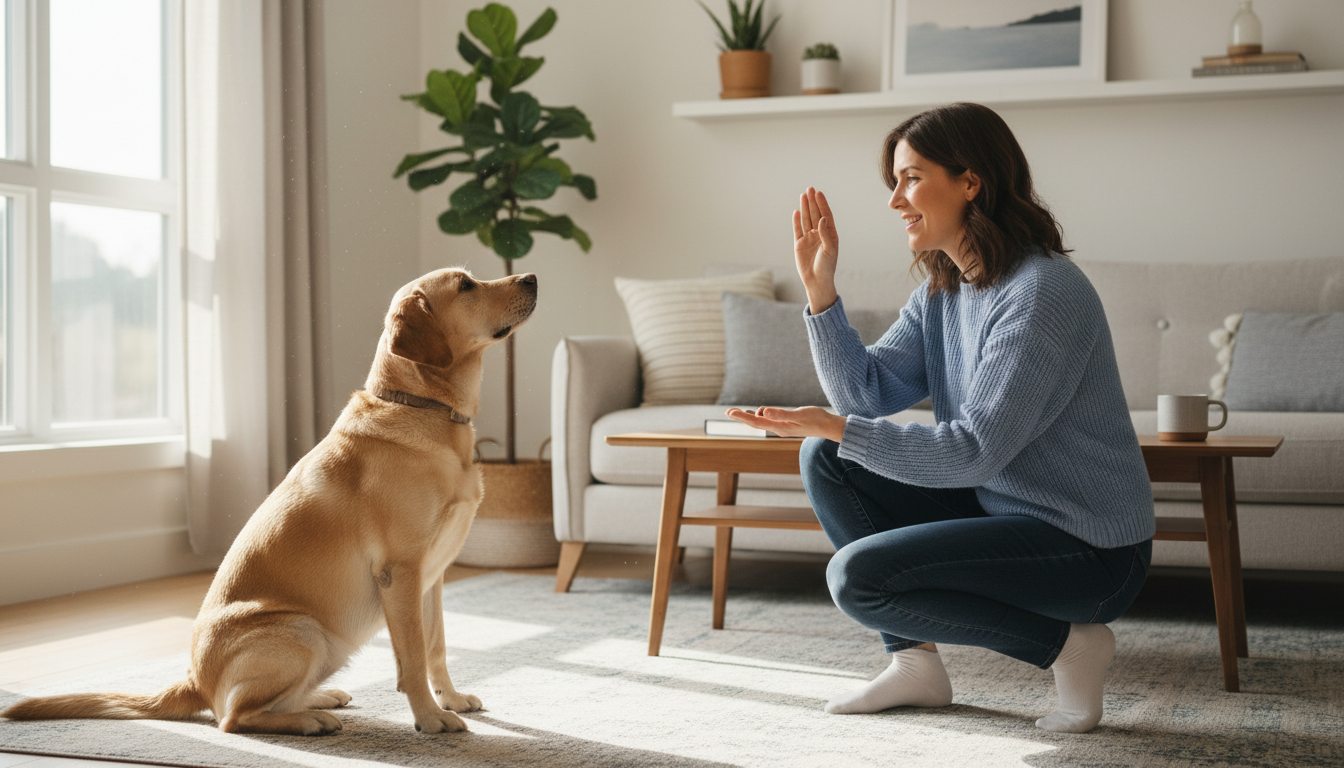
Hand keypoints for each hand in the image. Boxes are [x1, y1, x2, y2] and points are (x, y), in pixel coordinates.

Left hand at [724, 406, 845, 442]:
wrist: (828, 426)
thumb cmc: (816, 419)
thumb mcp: (799, 414)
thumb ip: (781, 414)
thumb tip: (764, 412)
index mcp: (780, 427)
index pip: (756, 422)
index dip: (742, 417)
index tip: (730, 412)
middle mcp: (779, 429)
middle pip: (756, 423)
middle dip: (741, 417)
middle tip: (727, 412)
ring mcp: (782, 427)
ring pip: (761, 422)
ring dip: (748, 417)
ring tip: (737, 413)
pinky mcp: (786, 425)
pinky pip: (769, 421)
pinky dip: (760, 416)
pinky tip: (758, 413)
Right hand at [794, 187, 838, 313]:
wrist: (817, 281)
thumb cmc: (827, 266)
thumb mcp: (830, 249)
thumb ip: (825, 233)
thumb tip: (822, 218)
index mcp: (830, 234)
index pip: (826, 215)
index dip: (822, 204)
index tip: (819, 193)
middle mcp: (819, 234)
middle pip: (815, 214)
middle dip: (813, 202)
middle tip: (810, 189)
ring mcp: (809, 238)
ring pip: (806, 220)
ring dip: (805, 208)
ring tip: (803, 195)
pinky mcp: (799, 244)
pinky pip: (797, 230)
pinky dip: (797, 221)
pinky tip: (797, 211)